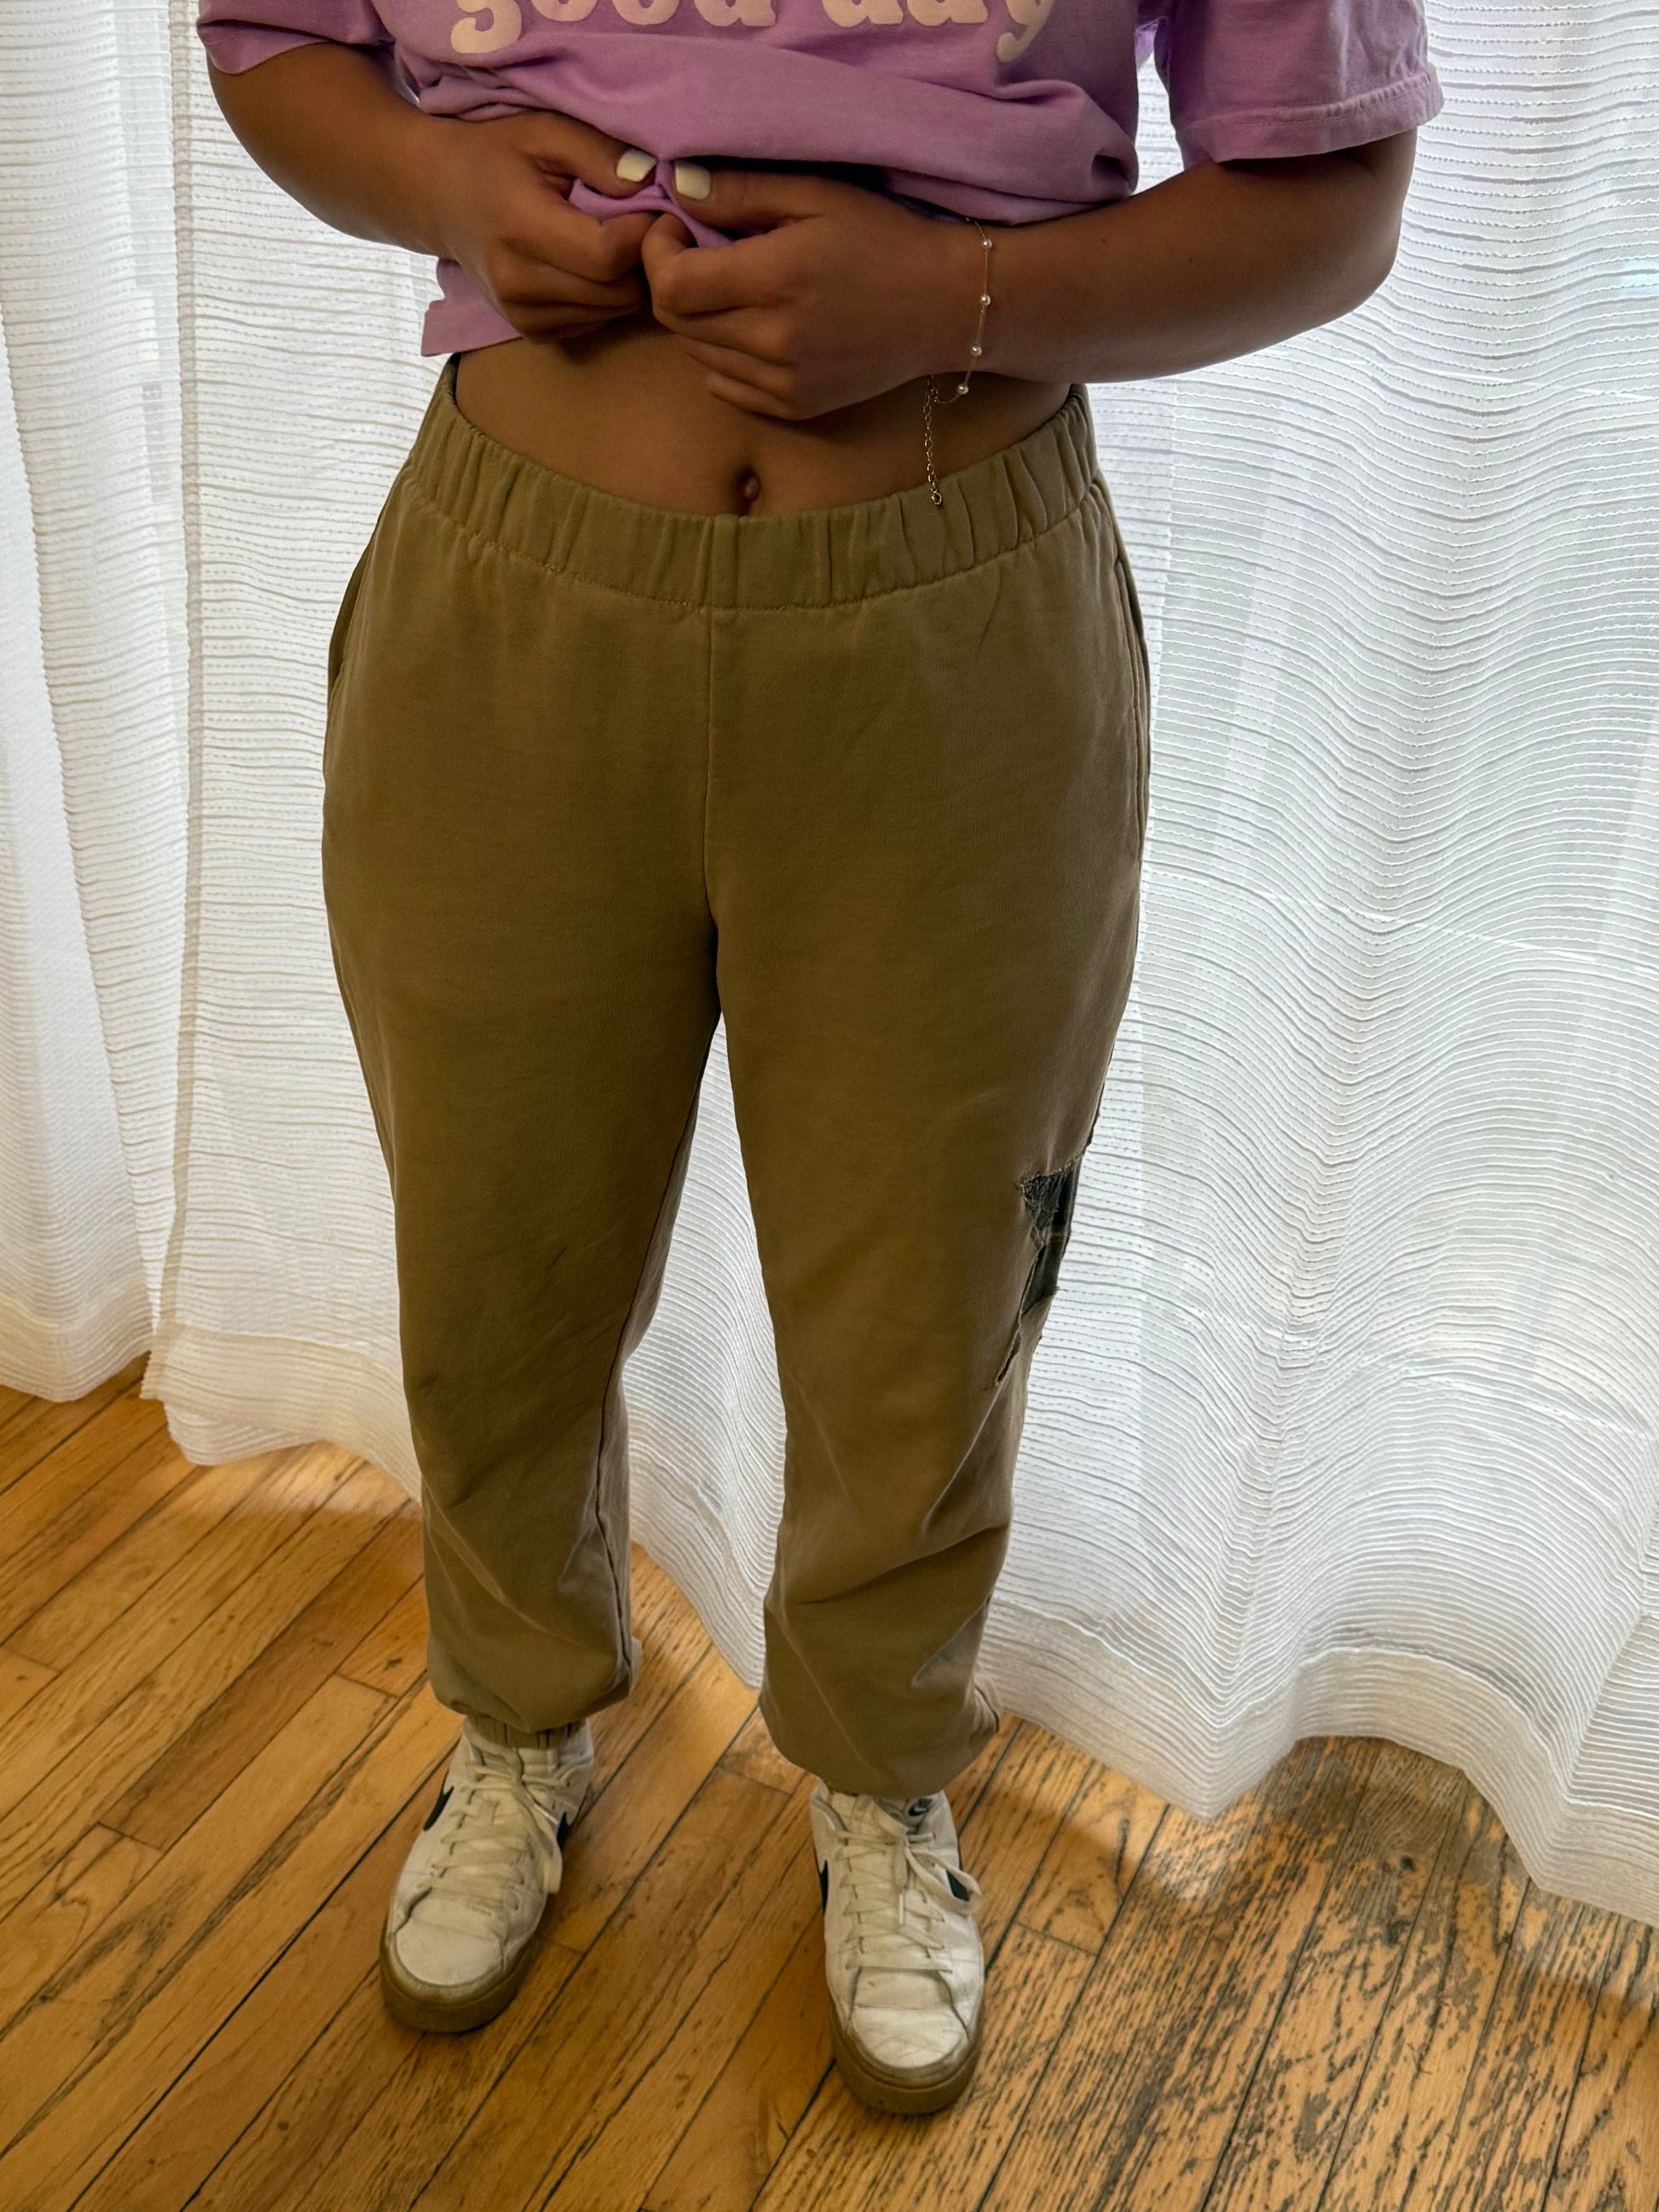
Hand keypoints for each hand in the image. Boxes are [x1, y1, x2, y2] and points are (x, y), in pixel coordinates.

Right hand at [424, 112, 657, 340]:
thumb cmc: (497, 154)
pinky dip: (605, 297)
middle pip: (618, 291)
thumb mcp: (543, 131)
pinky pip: (596, 322)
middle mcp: (517, 283)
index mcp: (520, 229)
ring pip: (613, 311)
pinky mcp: (531, 332)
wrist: (440, 197)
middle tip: (638, 223)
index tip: (650, 206)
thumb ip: (597, 152)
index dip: (642, 233)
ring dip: (627, 279)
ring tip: (611, 240)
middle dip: (642, 259)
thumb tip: (650, 180)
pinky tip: (588, 264)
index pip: (607, 255)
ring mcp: (522, 316)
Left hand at [640, 168, 986, 419]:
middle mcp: (773, 340)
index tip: (676, 229)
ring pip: (697, 356)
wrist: (945, 307)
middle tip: (700, 254)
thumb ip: (742, 192)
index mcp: (774, 281)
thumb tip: (678, 187)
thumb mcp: (817, 195)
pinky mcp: (794, 407)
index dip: (658, 255)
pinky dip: (722, 358)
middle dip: (674, 284)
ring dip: (698, 321)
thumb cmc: (883, 239)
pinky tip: (752, 329)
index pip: (670, 287)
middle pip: (677, 324)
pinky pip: (725, 387)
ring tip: (732, 290)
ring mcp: (783, 383)